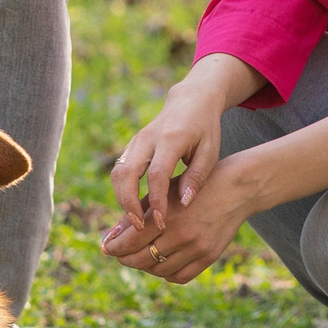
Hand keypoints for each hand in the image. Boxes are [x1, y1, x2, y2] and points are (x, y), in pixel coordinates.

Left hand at [102, 158, 252, 284]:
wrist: (234, 188)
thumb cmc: (191, 187)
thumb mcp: (163, 193)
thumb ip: (138, 214)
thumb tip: (110, 237)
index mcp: (166, 215)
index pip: (130, 241)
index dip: (114, 247)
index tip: (106, 247)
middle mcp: (181, 235)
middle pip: (141, 259)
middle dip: (125, 258)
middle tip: (119, 254)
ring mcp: (196, 248)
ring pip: (158, 271)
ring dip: (145, 266)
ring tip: (140, 256)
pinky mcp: (208, 257)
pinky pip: (179, 277)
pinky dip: (165, 273)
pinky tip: (160, 262)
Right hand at [108, 75, 229, 233]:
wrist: (191, 100)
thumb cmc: (205, 128)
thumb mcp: (210, 151)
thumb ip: (197, 177)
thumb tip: (183, 204)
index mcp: (170, 138)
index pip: (157, 175)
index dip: (156, 201)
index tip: (162, 223)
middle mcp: (147, 138)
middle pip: (126, 173)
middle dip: (128, 203)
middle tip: (139, 228)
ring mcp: (136, 140)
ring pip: (117, 172)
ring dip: (122, 199)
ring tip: (135, 222)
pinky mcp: (132, 145)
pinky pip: (120, 169)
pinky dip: (122, 190)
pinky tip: (133, 208)